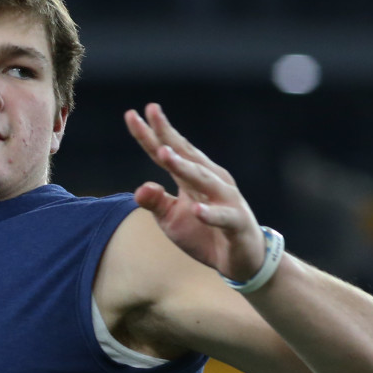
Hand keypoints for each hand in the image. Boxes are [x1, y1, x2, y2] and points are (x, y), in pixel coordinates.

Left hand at [124, 103, 264, 282]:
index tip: (131, 114)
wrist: (241, 258)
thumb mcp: (171, 219)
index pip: (168, 151)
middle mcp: (211, 180)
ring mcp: (226, 200)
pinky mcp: (236, 223)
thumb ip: (155, 202)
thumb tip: (140, 188)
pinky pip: (223, 217)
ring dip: (184, 167)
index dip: (150, 134)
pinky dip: (210, 214)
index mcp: (192, 177)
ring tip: (164, 153)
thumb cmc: (204, 233)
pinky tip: (197, 211)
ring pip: (203, 179)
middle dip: (168, 135)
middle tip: (152, 113)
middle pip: (186, 154)